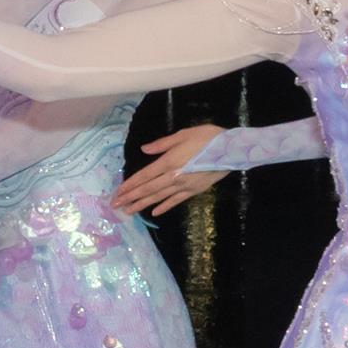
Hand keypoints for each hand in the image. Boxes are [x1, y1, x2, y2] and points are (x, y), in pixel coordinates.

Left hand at [110, 122, 227, 220]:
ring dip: (142, 204)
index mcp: (169, 162)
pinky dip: (164, 207)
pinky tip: (154, 212)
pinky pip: (175, 201)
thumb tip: (144, 149)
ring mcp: (184, 186)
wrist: (231, 150)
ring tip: (128, 211)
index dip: (130, 185)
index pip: (144, 176)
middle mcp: (174, 177)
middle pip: (148, 189)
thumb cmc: (207, 138)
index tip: (118, 192)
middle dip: (131, 197)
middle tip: (116, 205)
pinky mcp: (194, 190)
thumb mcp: (183, 134)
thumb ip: (163, 144)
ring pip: (159, 197)